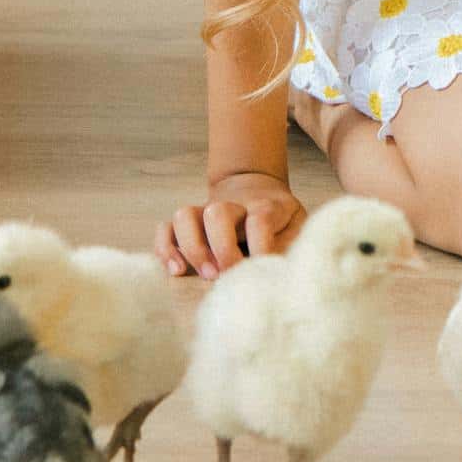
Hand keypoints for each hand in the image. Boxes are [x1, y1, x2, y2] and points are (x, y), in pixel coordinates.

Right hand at [157, 174, 305, 278]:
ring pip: (186, 216)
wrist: (254, 186)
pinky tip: (177, 271)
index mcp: (264, 205)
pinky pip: (166, 228)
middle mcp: (231, 205)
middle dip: (222, 248)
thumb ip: (291, 244)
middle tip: (228, 275)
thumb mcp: (296, 224)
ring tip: (207, 274)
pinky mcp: (188, 223)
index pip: (259, 218)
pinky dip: (166, 249)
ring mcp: (205, 211)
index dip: (261, 246)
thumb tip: (280, 273)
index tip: (264, 270)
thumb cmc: (278, 217)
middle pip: (218, 213)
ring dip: (193, 248)